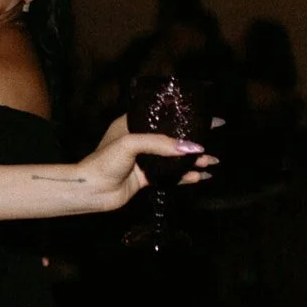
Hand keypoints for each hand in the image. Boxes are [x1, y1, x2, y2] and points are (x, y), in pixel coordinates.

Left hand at [80, 116, 216, 210]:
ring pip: (174, 158)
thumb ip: (161, 144)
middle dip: (194, 140)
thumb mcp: (131, 143)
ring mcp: (143, 160)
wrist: (90, 190)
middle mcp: (140, 141)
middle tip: (215, 138)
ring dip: (194, 160)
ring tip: (213, 161)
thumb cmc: (104, 161)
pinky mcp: (146, 177)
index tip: (208, 117)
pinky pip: (170, 175)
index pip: (164, 116)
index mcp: (132, 124)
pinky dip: (186, 176)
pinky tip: (200, 176)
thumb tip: (193, 148)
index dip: (185, 116)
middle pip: (173, 137)